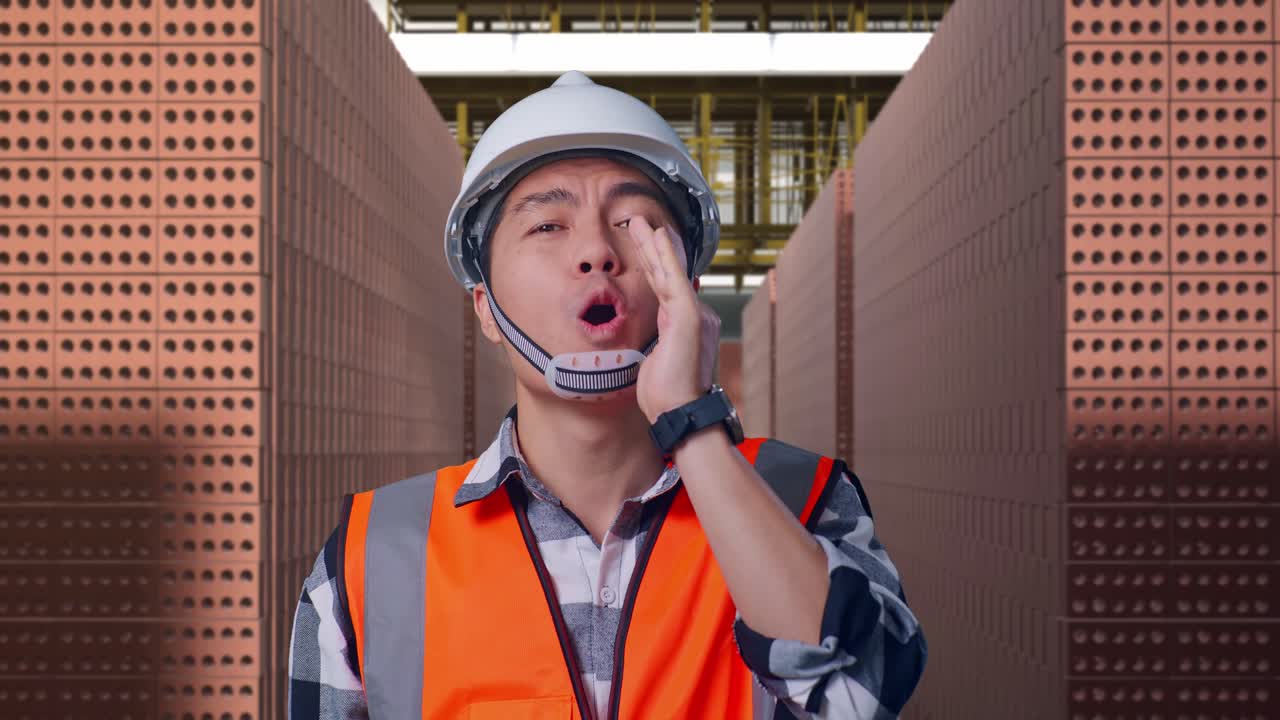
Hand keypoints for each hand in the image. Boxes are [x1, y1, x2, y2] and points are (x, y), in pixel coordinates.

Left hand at [626, 216, 720, 422]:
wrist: (680, 413)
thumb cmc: (665, 396)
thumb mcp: (654, 362)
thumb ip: (655, 341)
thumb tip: (650, 332)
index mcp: (684, 324)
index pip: (666, 287)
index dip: (653, 264)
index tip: (642, 245)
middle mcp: (695, 314)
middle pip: (667, 274)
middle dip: (651, 247)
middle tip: (637, 222)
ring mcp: (694, 314)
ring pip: (669, 272)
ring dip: (653, 244)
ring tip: (639, 221)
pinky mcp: (689, 317)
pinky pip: (674, 280)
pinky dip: (666, 256)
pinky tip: (657, 236)